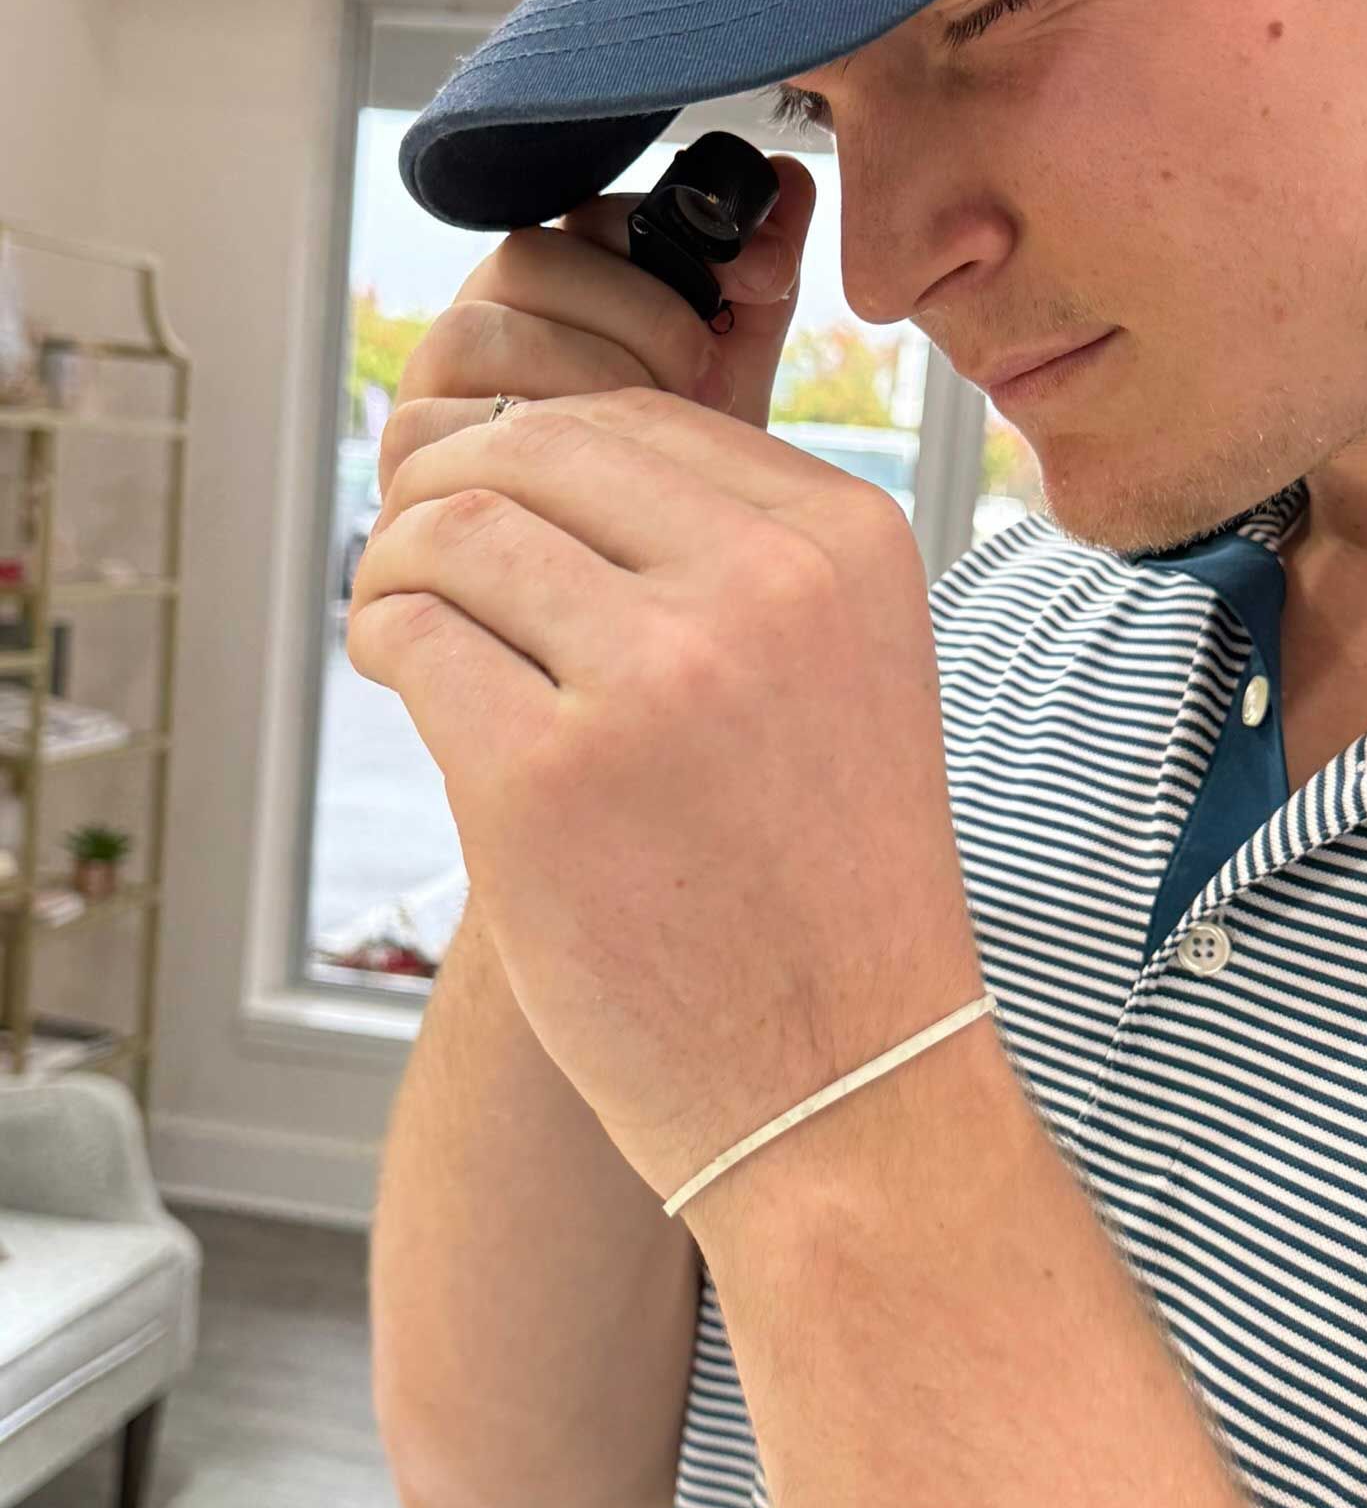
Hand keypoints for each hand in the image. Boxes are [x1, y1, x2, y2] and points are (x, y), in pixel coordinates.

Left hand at [345, 385, 985, 1211]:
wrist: (848, 1090)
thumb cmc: (823, 893)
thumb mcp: (837, 672)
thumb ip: (725, 556)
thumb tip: (531, 457)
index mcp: (847, 543)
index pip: (638, 417)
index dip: (538, 457)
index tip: (504, 518)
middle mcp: (766, 587)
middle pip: (535, 445)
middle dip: (452, 487)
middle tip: (424, 557)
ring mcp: (658, 678)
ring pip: (454, 524)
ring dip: (398, 559)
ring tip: (403, 618)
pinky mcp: (547, 780)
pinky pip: (409, 630)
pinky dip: (378, 634)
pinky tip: (398, 672)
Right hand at [374, 154, 816, 512]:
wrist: (650, 619)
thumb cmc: (681, 503)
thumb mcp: (729, 387)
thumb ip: (753, 289)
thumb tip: (792, 177)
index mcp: (548, 294)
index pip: (581, 219)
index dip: (662, 244)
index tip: (743, 294)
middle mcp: (477, 338)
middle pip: (524, 261)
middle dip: (633, 311)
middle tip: (703, 372)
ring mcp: (429, 404)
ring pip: (474, 336)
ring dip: (583, 375)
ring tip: (662, 432)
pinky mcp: (401, 479)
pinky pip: (441, 432)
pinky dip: (527, 453)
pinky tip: (605, 487)